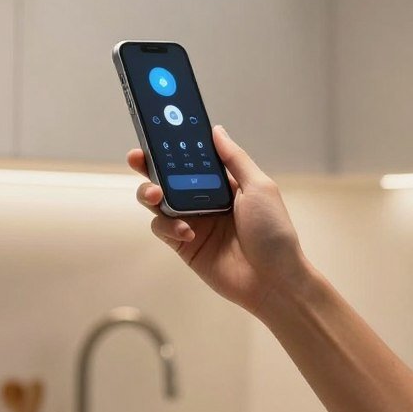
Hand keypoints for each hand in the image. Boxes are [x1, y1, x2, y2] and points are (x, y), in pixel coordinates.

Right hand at [128, 124, 309, 315]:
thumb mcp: (259, 186)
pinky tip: (187, 231)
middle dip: (148, 165)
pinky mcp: (183, 245)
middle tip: (137, 158)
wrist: (274, 281)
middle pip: (167, 176)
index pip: (191, 157)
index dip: (173, 145)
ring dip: (150, 193)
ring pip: (157, 201)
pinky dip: (168, 226)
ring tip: (156, 195)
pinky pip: (162, 229)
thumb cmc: (274, 232)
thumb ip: (233, 158)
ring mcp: (192, 221)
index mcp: (222, 182)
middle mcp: (203, 199)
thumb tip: (216, 130)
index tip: (156, 131)